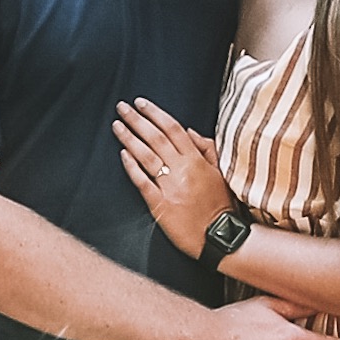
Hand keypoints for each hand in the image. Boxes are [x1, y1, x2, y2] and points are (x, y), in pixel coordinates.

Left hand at [115, 97, 229, 243]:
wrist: (220, 236)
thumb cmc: (222, 204)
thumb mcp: (221, 172)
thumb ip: (207, 149)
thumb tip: (189, 131)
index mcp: (197, 160)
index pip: (173, 129)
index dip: (155, 113)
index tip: (141, 103)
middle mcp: (182, 169)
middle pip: (155, 138)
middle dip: (137, 120)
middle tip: (121, 107)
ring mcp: (170, 187)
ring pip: (146, 156)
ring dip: (129, 138)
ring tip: (116, 125)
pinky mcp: (160, 205)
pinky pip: (142, 182)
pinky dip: (131, 167)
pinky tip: (122, 154)